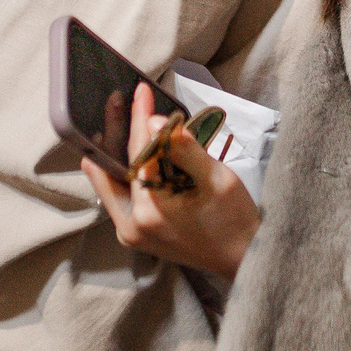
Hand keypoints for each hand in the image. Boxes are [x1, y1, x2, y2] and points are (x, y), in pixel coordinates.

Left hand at [85, 83, 257, 278]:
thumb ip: (185, 149)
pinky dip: (125, 169)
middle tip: (119, 102)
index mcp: (149, 210)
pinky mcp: (136, 233)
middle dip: (113, 132)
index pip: (136, 152)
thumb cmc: (235, 220)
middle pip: (106, 168)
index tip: (141, 90)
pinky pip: (120, 194)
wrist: (243, 259)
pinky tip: (134, 150)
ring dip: (115, 150)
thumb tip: (154, 122)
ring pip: (108, 181)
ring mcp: (130, 232)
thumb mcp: (217, 180)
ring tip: (122, 119)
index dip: (139, 117)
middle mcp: (130, 225)